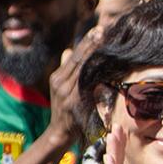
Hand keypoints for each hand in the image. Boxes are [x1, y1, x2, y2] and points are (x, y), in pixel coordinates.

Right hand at [44, 26, 98, 142]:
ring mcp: (65, 92)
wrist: (58, 134)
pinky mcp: (72, 101)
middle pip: (78, 59)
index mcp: (57, 77)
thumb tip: (69, 51)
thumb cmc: (66, 112)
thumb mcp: (62, 89)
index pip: (74, 56)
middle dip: (91, 43)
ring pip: (82, 68)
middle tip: (104, 29)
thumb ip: (67, 70)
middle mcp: (59, 82)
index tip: (98, 29)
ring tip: (105, 41)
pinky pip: (86, 83)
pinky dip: (95, 72)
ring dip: (94, 54)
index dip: (86, 42)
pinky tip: (105, 64)